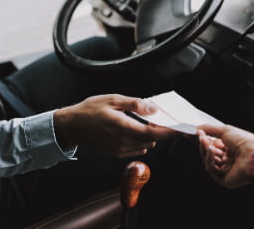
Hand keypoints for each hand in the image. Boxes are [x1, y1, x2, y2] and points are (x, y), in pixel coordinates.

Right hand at [54, 94, 175, 157]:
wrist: (72, 126)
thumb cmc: (90, 110)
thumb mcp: (112, 99)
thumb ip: (134, 104)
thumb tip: (153, 108)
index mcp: (123, 127)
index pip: (153, 133)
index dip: (169, 131)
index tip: (181, 127)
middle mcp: (123, 142)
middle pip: (152, 140)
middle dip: (160, 130)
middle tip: (160, 117)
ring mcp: (120, 150)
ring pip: (146, 145)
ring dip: (150, 135)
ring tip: (145, 120)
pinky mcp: (117, 153)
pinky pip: (137, 149)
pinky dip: (141, 140)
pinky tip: (134, 128)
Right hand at [196, 124, 253, 188]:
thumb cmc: (245, 142)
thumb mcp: (225, 130)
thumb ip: (209, 129)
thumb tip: (196, 128)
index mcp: (230, 149)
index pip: (211, 145)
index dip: (201, 140)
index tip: (190, 134)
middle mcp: (228, 160)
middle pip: (208, 153)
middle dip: (203, 144)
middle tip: (198, 136)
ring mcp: (226, 170)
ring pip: (208, 161)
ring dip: (205, 150)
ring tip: (204, 141)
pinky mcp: (224, 179)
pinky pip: (211, 169)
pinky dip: (209, 160)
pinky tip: (211, 152)